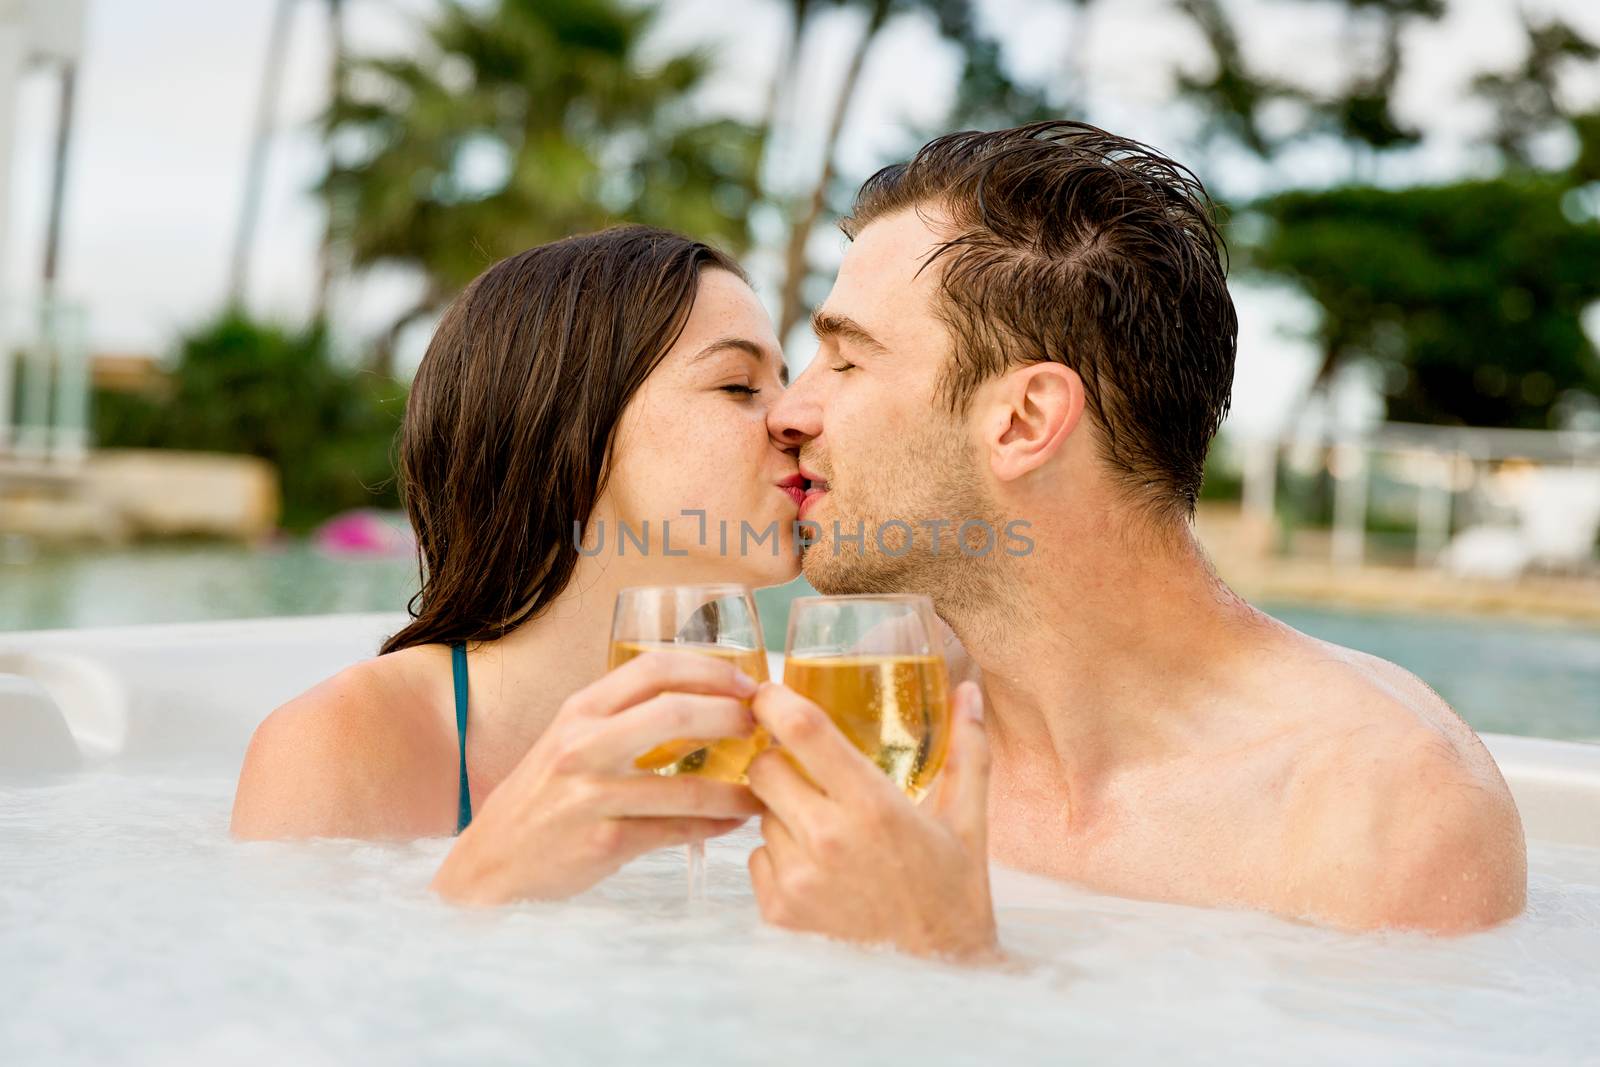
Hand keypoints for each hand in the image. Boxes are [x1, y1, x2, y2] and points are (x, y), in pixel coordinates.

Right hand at [431, 651, 763, 904]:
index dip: (709, 669)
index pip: (653, 668)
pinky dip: (714, 826)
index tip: (746, 682)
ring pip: (684, 786)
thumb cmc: (543, 797)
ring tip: (764, 788)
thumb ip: (623, 718)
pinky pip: (675, 831)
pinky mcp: (602, 843)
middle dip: (731, 717)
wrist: (490, 862)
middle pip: (674, 713)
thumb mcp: (570, 740)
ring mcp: (591, 796)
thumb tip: (704, 703)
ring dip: (736, 788)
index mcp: (580, 710)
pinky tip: (734, 822)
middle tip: (762, 728)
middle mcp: (582, 745)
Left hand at [745, 680, 997, 961]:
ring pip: (761, 816)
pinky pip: (756, 860)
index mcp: (874, 807)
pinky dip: (778, 858)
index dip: (775, 701)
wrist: (938, 980)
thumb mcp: (968, 822)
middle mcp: (828, 840)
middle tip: (805, 772)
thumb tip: (968, 691)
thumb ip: (967, 750)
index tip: (769, 692)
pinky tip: (819, 873)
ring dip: (783, 814)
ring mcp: (798, 879)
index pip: (803, 731)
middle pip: (763, 768)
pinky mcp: (778, 913)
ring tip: (828, 836)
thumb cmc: (954, 897)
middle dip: (777, 760)